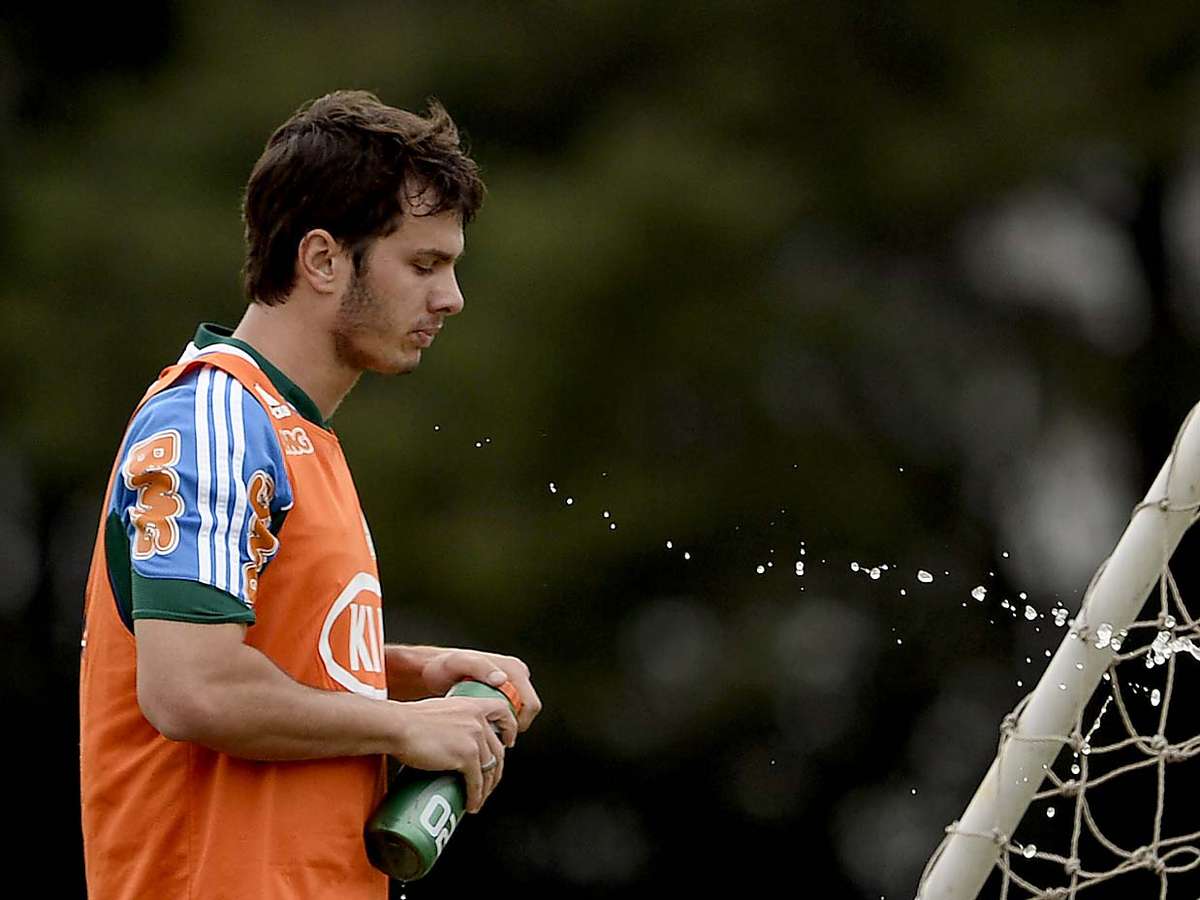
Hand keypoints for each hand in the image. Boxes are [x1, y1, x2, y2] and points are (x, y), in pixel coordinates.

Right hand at [393, 695, 516, 812]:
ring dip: (486, 788)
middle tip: (489, 782)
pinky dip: (476, 796)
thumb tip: (452, 734)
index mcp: (473, 705)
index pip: (503, 711)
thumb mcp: (441, 709)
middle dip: (496, 770)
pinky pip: (477, 782)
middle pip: (498, 749)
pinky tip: (472, 804)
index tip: (508, 741)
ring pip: (490, 769)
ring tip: (478, 798)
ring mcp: (474, 738)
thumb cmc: (410, 719)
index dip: (510, 728)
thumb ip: (453, 718)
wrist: (398, 727)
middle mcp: (478, 720)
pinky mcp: (466, 756)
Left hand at [420, 649, 542, 732]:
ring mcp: (509, 683)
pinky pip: (507, 712)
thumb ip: (480, 668)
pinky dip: (498, 722)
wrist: (432, 669)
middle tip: (490, 734)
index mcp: (513, 669)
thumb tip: (501, 679)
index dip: (519, 723)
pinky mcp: (501, 691)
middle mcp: (515, 675)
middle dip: (512, 726)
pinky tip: (481, 724)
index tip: (499, 734)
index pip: (530, 704)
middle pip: (526, 711)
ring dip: (505, 725)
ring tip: (483, 729)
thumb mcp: (459, 663)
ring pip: (517, 713)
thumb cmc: (444, 666)